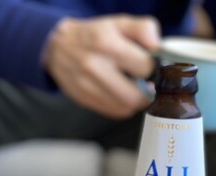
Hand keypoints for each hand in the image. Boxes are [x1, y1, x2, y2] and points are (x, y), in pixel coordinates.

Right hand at [42, 14, 160, 118]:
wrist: (58, 48)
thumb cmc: (93, 35)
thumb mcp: (119, 22)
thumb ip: (143, 29)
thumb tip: (157, 48)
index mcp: (106, 44)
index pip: (145, 67)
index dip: (153, 68)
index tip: (151, 66)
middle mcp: (94, 67)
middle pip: (135, 96)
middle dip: (147, 92)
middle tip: (147, 84)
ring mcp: (87, 86)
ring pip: (125, 108)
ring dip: (135, 101)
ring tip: (134, 89)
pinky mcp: (83, 99)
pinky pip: (113, 112)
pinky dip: (122, 106)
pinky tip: (120, 94)